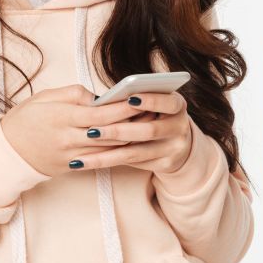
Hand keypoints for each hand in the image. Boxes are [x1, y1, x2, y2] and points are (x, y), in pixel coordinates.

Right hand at [0, 84, 145, 176]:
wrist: (7, 152)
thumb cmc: (27, 118)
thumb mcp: (46, 96)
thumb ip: (75, 93)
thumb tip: (100, 96)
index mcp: (63, 117)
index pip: (102, 113)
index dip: (124, 107)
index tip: (142, 97)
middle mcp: (69, 139)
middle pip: (111, 133)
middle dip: (135, 123)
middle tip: (155, 112)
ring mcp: (72, 156)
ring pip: (110, 149)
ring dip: (132, 139)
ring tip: (149, 126)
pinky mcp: (73, 167)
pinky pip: (101, 160)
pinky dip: (119, 152)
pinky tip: (133, 143)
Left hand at [76, 90, 194, 175]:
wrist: (179, 145)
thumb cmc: (157, 115)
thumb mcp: (156, 103)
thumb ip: (138, 101)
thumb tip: (106, 101)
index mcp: (178, 105)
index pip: (167, 102)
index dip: (150, 101)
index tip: (129, 98)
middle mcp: (179, 127)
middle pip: (148, 131)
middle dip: (118, 131)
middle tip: (91, 131)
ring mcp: (174, 148)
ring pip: (136, 153)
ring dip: (107, 155)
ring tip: (82, 157)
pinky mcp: (165, 164)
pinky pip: (134, 163)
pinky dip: (111, 162)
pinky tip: (91, 162)